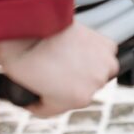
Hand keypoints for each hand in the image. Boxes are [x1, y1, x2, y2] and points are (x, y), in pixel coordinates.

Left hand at [0, 22, 118, 117]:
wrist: (34, 27)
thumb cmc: (27, 57)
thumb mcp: (25, 93)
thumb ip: (39, 105)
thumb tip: (37, 104)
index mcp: (80, 99)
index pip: (67, 103)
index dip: (56, 93)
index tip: (50, 83)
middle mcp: (97, 83)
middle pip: (85, 88)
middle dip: (73, 80)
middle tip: (57, 68)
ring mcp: (104, 63)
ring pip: (98, 73)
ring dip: (88, 67)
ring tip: (68, 57)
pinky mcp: (107, 46)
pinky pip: (104, 54)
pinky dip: (95, 52)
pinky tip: (78, 48)